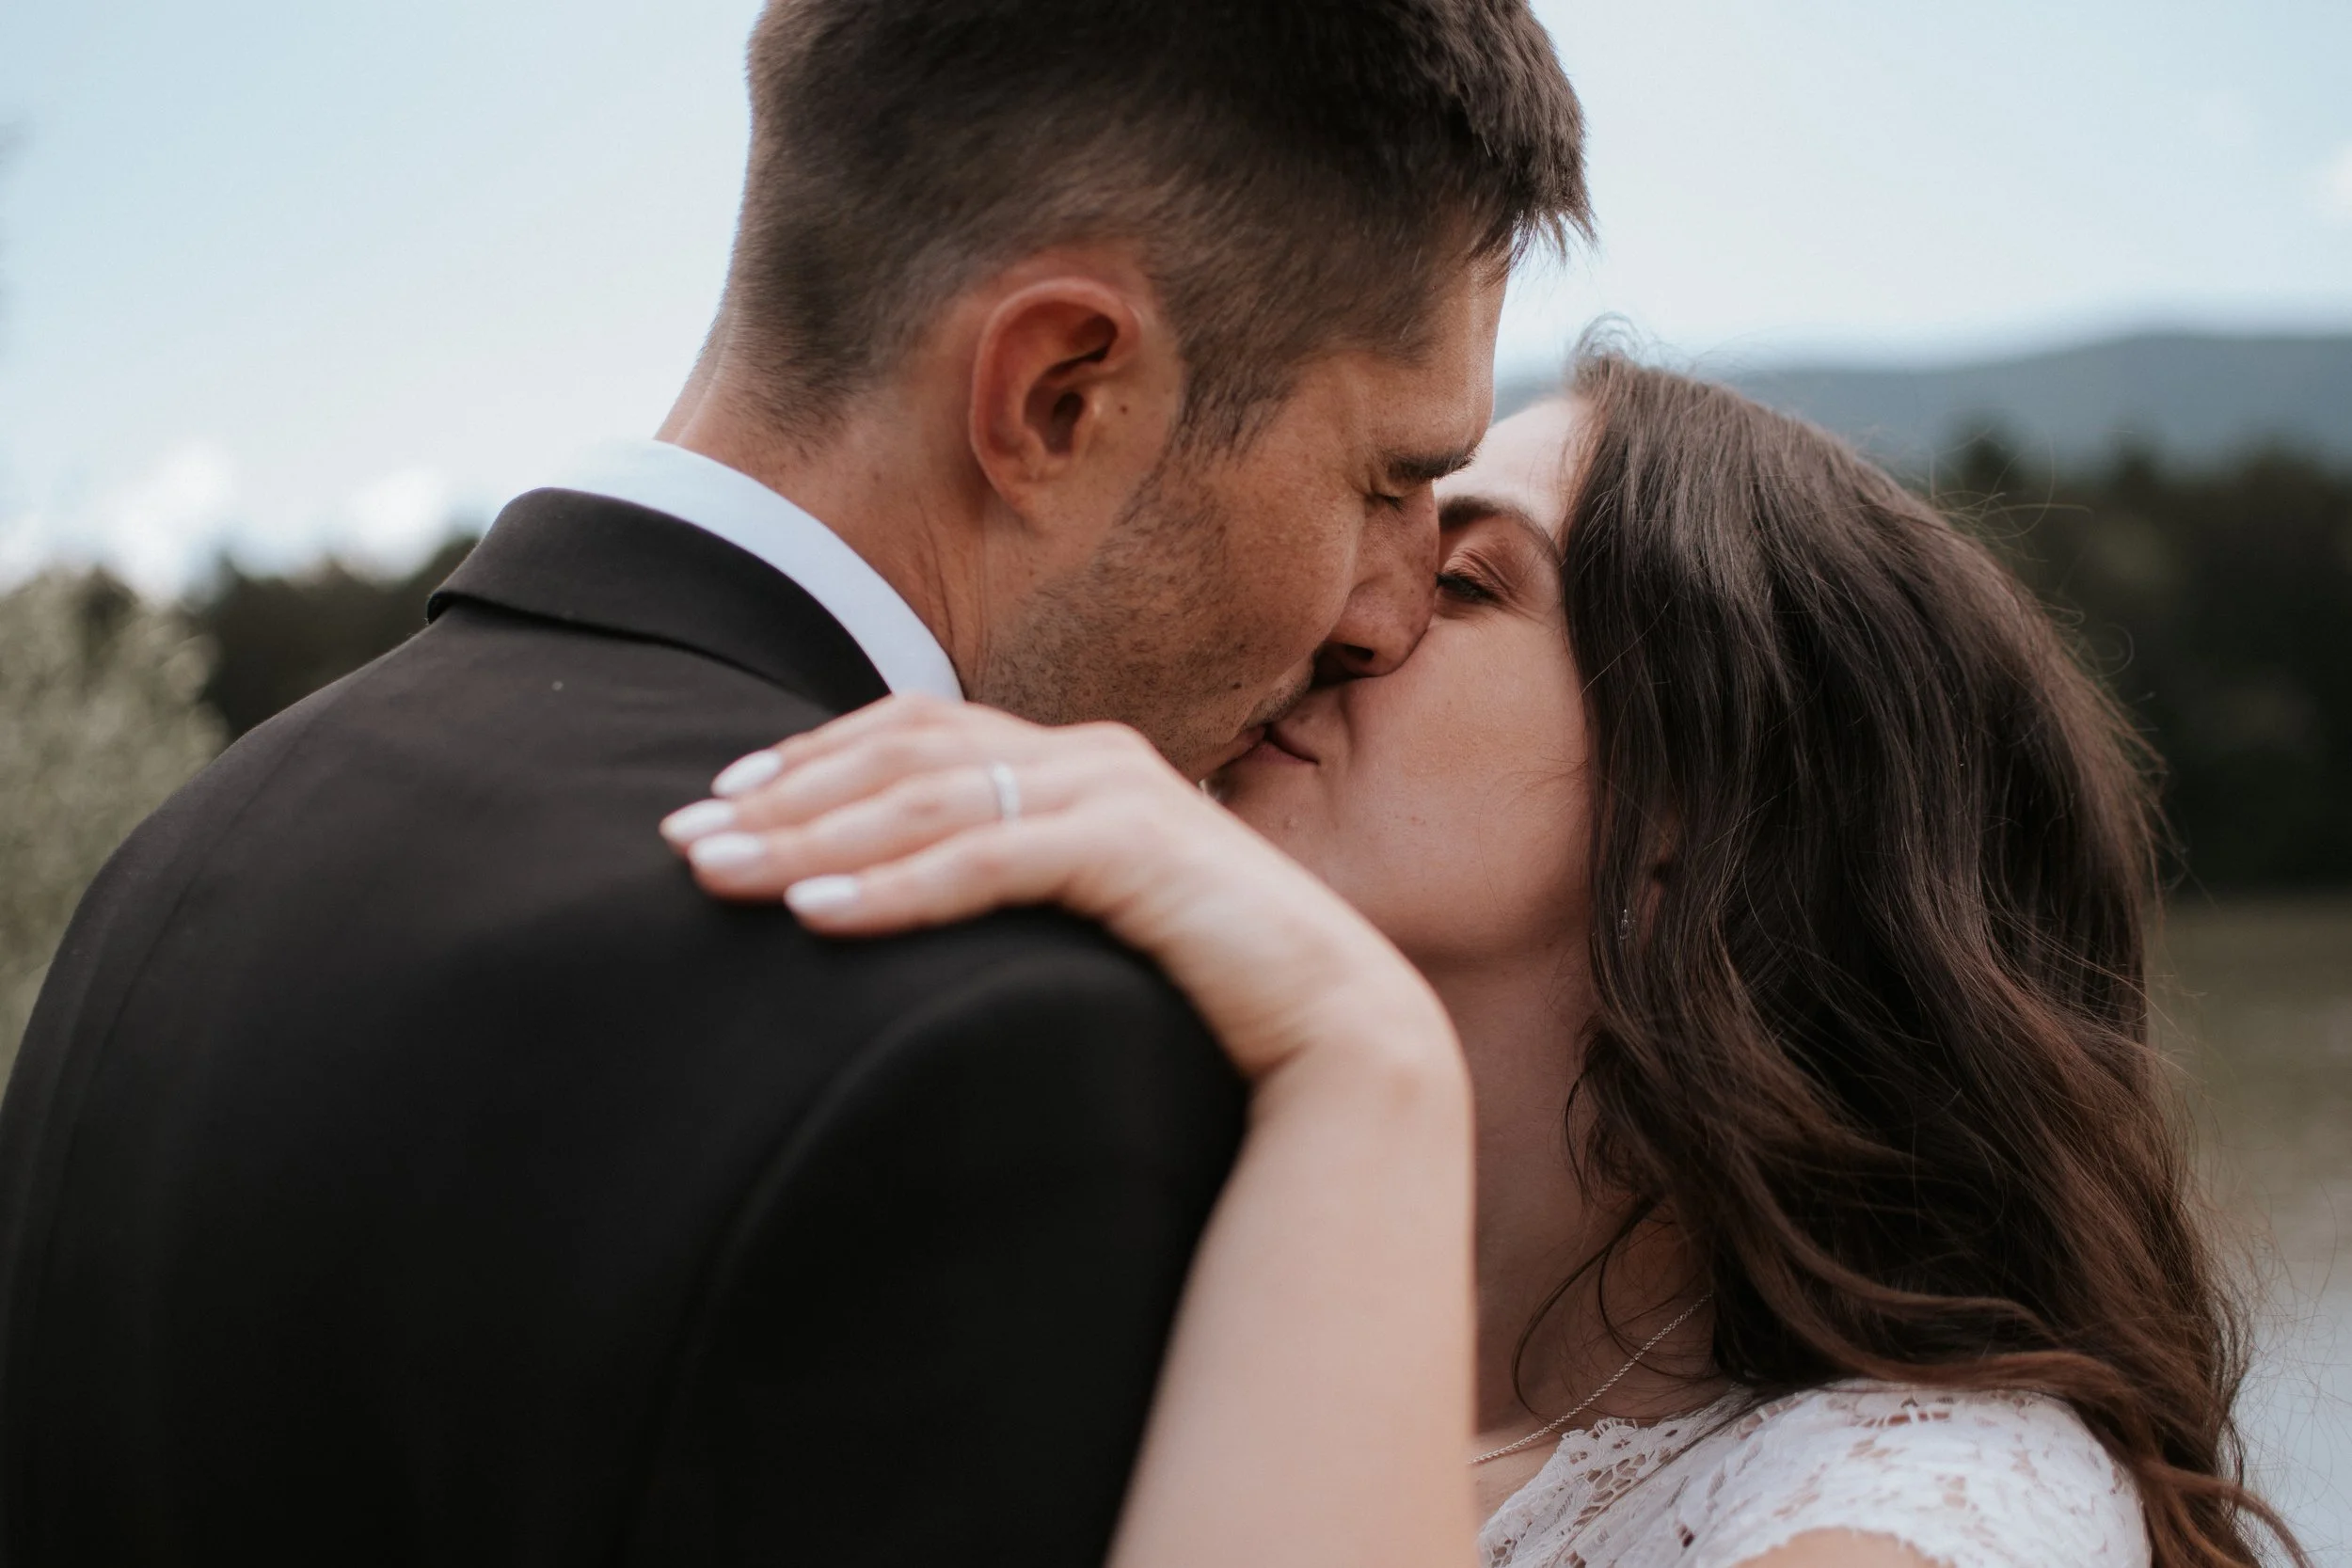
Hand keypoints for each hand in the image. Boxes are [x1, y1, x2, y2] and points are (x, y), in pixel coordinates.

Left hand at [659, 695, 1455, 1085]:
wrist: (1335, 1022)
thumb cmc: (1205, 986)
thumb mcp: (1086, 921)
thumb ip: (1016, 885)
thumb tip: (906, 904)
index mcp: (1074, 762)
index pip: (916, 733)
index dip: (811, 760)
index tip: (721, 802)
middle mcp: (1088, 756)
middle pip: (903, 753)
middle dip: (784, 796)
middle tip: (682, 840)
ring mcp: (1113, 792)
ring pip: (928, 799)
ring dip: (811, 838)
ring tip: (718, 876)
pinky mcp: (1133, 847)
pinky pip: (986, 858)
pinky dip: (894, 884)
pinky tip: (816, 914)